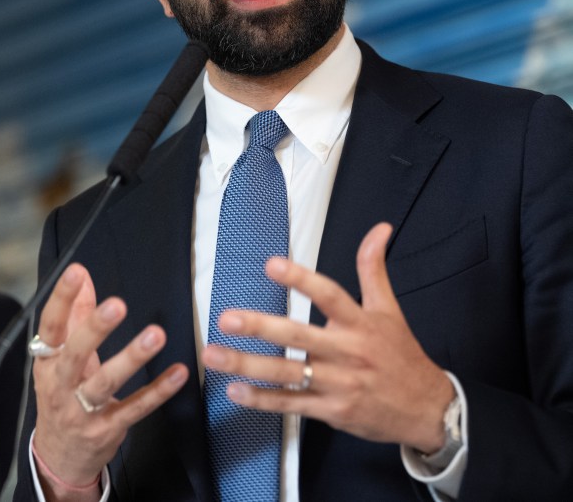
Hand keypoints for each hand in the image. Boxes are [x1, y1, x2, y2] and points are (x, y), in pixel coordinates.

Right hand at [32, 263, 187, 497]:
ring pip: (105, 383)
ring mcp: (82, 411)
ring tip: (156, 334)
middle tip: (118, 305)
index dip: (61, 299)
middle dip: (95, 329)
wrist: (59, 456)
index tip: (76, 272)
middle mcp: (61, 385)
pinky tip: (178, 372)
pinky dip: (157, 391)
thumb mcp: (60, 358)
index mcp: (48, 362)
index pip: (51, 327)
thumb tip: (84, 276)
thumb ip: (74, 316)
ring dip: (131, 358)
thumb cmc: (63, 394)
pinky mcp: (107, 429)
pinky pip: (135, 408)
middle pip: (75, 354)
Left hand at [202, 223, 452, 452]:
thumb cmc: (401, 355)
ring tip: (216, 356)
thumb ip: (374, 267)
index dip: (301, 279)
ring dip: (249, 366)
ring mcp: (338, 385)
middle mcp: (347, 353)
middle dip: (260, 328)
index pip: (328, 295)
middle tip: (227, 318)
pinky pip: (292, 404)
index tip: (271, 265)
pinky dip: (263, 400)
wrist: (426, 409)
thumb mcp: (389, 308)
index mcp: (360, 324)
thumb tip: (380, 228)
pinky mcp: (331, 412)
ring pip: (288, 373)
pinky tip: (236, 391)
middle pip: (299, 338)